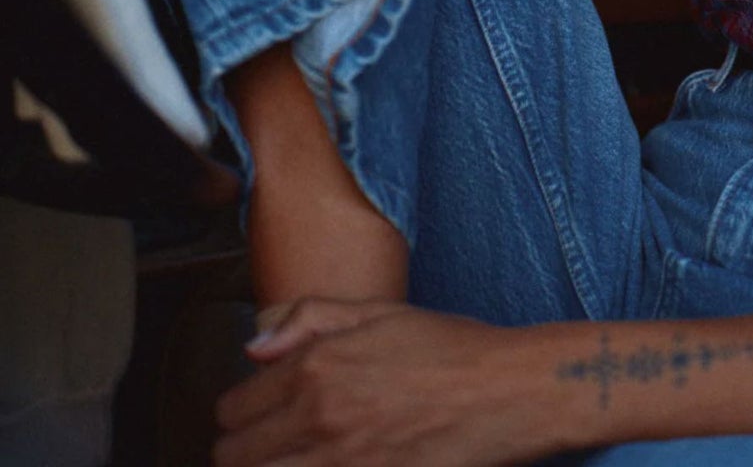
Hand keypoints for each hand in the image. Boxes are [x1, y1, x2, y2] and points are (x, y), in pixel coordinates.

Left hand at [215, 298, 553, 465]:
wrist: (509, 391)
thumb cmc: (452, 350)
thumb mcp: (381, 312)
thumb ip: (309, 320)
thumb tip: (254, 346)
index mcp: (317, 367)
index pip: (232, 410)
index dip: (241, 413)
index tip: (258, 415)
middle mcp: (319, 418)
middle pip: (233, 459)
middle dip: (244, 451)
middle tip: (270, 445)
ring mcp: (341, 464)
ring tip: (292, 459)